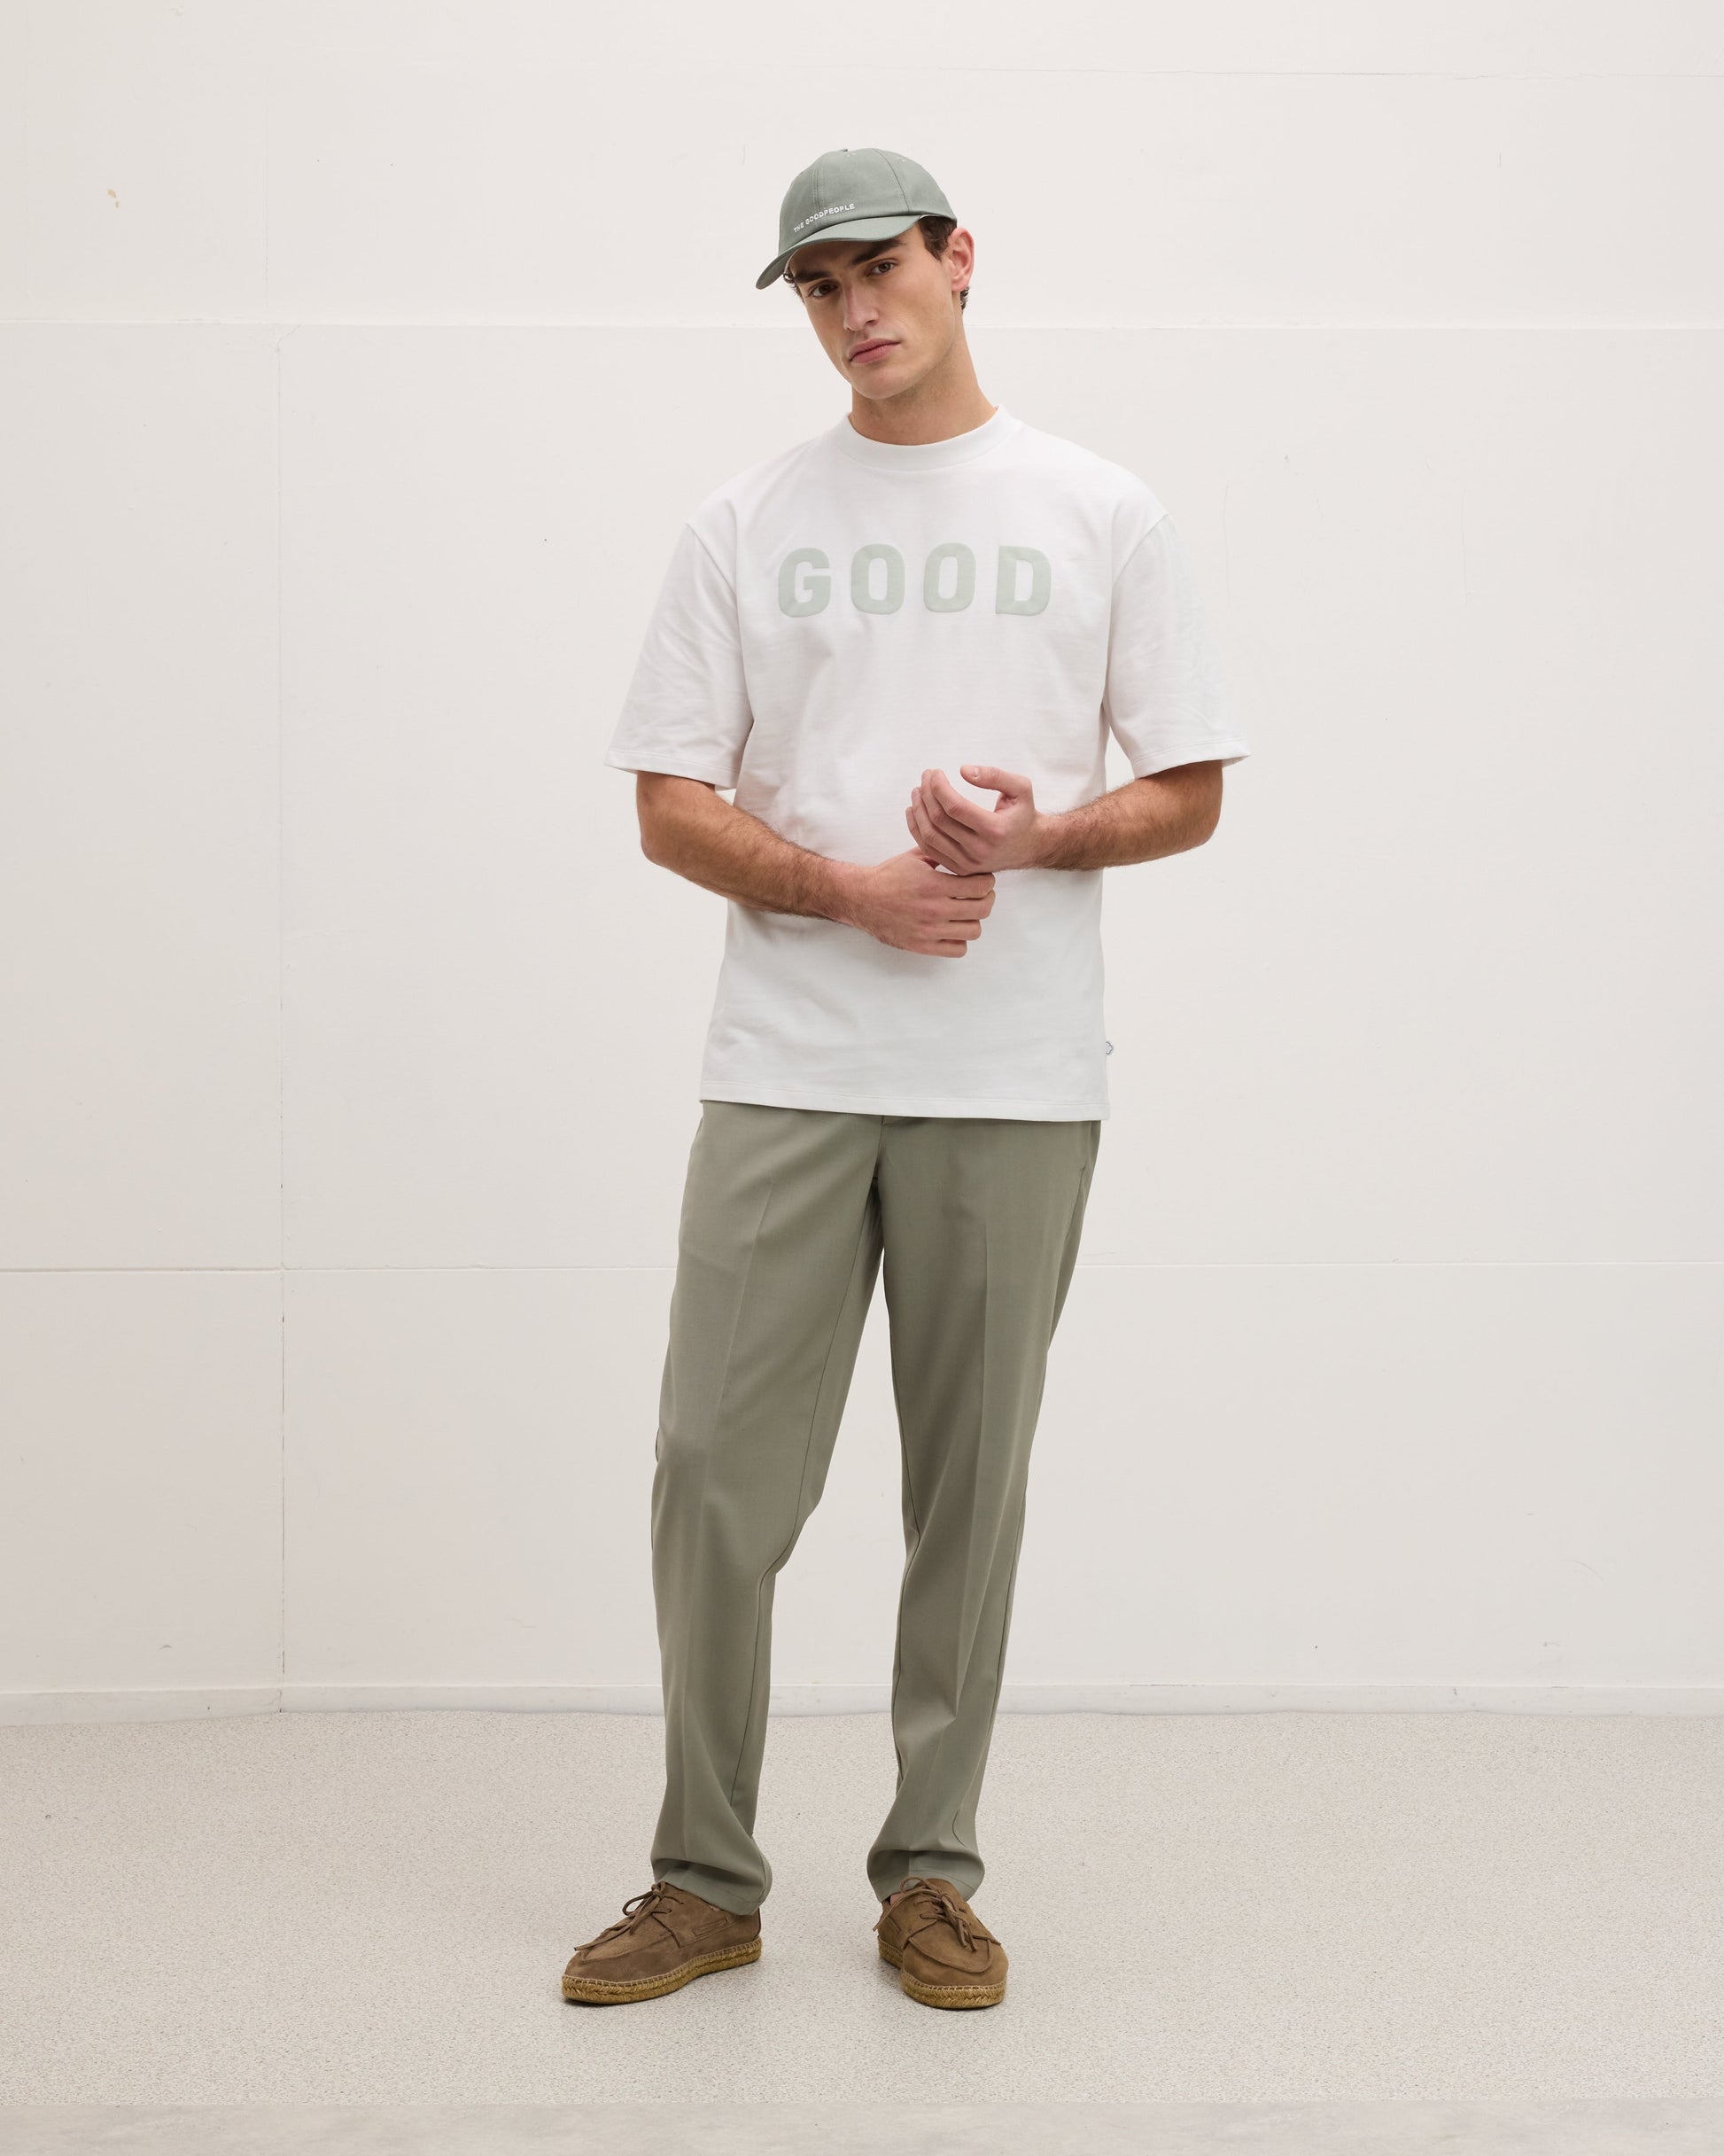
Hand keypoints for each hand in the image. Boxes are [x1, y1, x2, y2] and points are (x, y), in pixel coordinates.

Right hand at [833, 848, 995, 957]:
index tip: (984, 879)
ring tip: (966, 912)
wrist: (861, 898)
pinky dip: (960, 940)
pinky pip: (957, 949)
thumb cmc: (888, 876)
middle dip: (986, 899)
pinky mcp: (922, 946)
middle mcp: (934, 909)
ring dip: (974, 920)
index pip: (980, 886)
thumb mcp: (915, 857)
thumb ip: (942, 854)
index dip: (987, 881)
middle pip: (982, 909)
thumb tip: (965, 851)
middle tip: (980, 895)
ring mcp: (929, 930)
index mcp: (934, 885)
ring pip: (973, 931)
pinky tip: (953, 928)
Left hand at [905, 765, 1046, 873]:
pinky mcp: (959, 869)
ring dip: (918, 810)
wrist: (1029, 847)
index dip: (939, 786)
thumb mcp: (1020, 788)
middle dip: (927, 793)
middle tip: (925, 777)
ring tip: (918, 790)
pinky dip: (917, 829)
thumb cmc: (1022, 813)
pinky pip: (929, 849)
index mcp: (995, 830)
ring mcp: (968, 863)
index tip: (935, 772)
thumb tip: (964, 770)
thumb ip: (995, 776)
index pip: (955, 807)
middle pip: (940, 819)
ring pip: (930, 835)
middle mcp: (980, 850)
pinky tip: (914, 810)